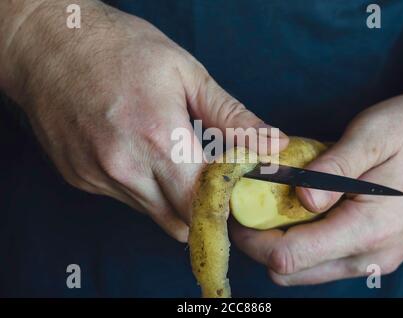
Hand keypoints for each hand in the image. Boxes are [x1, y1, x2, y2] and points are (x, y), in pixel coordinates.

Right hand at [2, 1, 287, 241]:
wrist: (48, 44)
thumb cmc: (120, 49)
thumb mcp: (186, 74)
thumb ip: (233, 118)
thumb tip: (274, 145)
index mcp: (159, 138)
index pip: (208, 202)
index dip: (229, 202)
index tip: (237, 189)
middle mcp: (126, 168)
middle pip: (182, 221)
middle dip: (204, 208)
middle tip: (212, 179)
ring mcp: (99, 177)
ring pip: (154, 214)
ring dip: (173, 198)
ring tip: (172, 157)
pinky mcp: (81, 180)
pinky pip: (126, 199)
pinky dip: (143, 187)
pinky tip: (138, 153)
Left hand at [231, 82, 402, 284]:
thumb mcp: (372, 137)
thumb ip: (332, 170)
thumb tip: (298, 198)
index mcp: (368, 230)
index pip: (290, 257)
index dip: (253, 238)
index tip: (238, 209)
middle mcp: (370, 256)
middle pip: (291, 272)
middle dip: (261, 243)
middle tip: (252, 204)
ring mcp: (373, 258)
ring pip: (305, 269)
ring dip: (281, 241)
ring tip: (275, 203)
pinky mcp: (373, 249)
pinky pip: (323, 257)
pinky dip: (302, 238)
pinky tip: (302, 207)